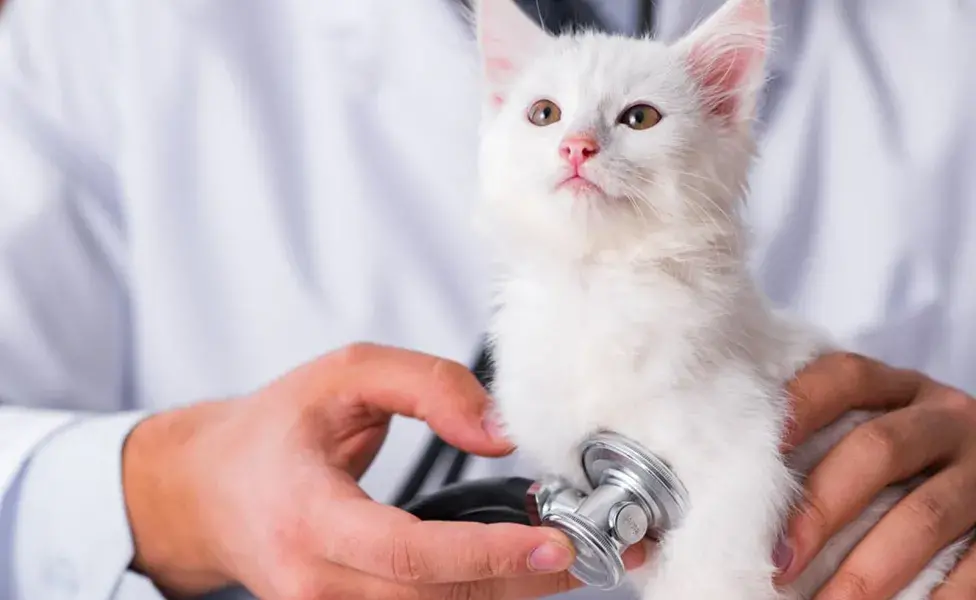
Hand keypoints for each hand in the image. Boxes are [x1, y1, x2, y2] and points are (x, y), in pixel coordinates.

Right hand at [122, 343, 645, 598]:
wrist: (210, 491)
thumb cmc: (274, 431)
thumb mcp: (344, 375)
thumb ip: (427, 386)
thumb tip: (498, 431)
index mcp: (308, 514)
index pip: (406, 552)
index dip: (485, 555)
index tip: (552, 543)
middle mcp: (314, 581)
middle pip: (439, 598)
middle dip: (526, 578)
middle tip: (596, 547)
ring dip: (511, 589)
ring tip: (567, 551)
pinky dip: (477, 590)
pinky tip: (513, 563)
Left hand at [774, 352, 975, 598]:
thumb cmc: (896, 468)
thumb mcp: (864, 437)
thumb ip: (809, 450)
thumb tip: (715, 510)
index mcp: (898, 390)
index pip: (844, 377)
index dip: (800, 405)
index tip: (759, 450)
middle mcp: (944, 421)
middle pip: (877, 449)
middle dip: (821, 508)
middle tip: (779, 559)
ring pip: (923, 515)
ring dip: (868, 571)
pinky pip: (975, 567)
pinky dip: (935, 599)